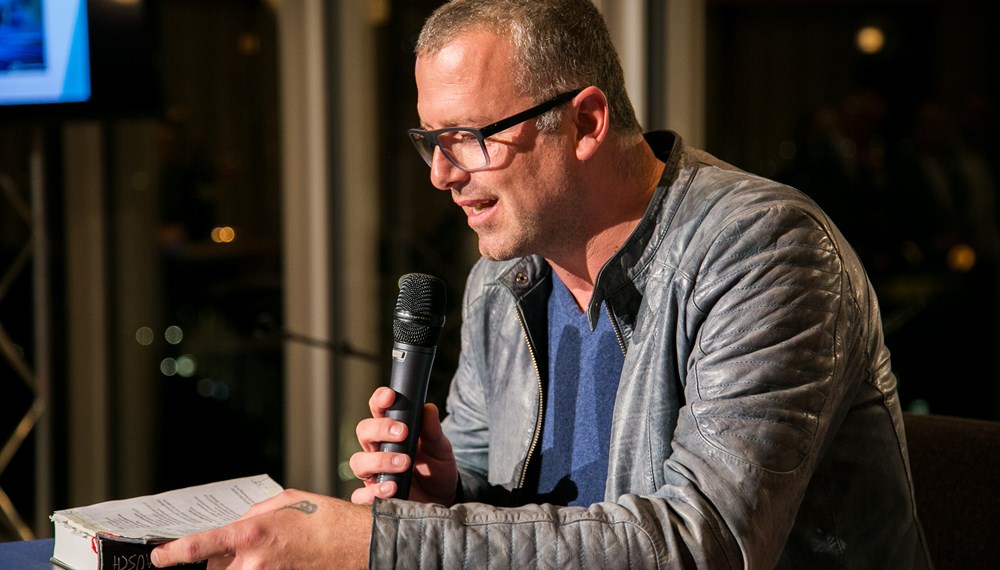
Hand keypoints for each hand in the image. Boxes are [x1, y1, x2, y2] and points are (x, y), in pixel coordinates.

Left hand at [151, 489, 369, 568]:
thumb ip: (254, 514)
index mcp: (251, 534)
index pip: (199, 547)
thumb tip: (237, 527)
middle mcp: (253, 563)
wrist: (359, 545)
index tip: (160, 557)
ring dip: (238, 567)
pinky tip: (277, 559)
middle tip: (234, 551)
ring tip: (267, 553)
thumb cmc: (327, 520)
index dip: (174, 554)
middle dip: (218, 561)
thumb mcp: (286, 502)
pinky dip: (257, 569)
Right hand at [350, 387, 457, 505]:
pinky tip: (391, 489)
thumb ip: (433, 431)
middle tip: (402, 433)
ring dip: (379, 460)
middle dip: (380, 429)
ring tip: (403, 463)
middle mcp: (377, 450)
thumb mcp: (440, 448)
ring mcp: (373, 473)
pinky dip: (372, 492)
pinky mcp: (374, 497)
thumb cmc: (436, 469)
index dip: (379, 400)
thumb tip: (428, 408)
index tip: (390, 397)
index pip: (378, 410)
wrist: (442, 499)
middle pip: (364, 432)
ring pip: (359, 461)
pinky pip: (360, 495)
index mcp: (391, 432)